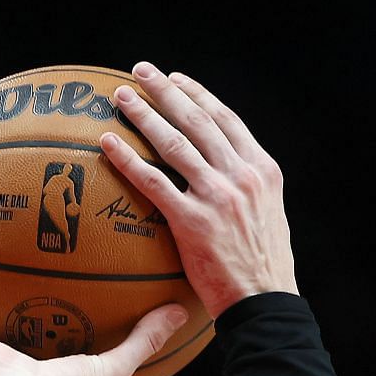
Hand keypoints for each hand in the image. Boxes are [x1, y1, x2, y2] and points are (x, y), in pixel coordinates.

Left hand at [99, 63, 297, 318]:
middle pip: (198, 120)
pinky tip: (107, 143)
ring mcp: (217, 196)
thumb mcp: (268, 215)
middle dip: (165, 91)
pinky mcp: (192, 221)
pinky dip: (127, 158)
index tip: (176, 79)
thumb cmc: (264, 268)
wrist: (264, 303)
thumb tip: (225, 176)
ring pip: (174, 143)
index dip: (198, 94)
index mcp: (261, 169)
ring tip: (120, 97)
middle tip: (140, 72)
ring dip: (144, 115)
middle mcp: (241, 175)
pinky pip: (152, 182)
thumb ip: (248, 189)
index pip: (227, 119)